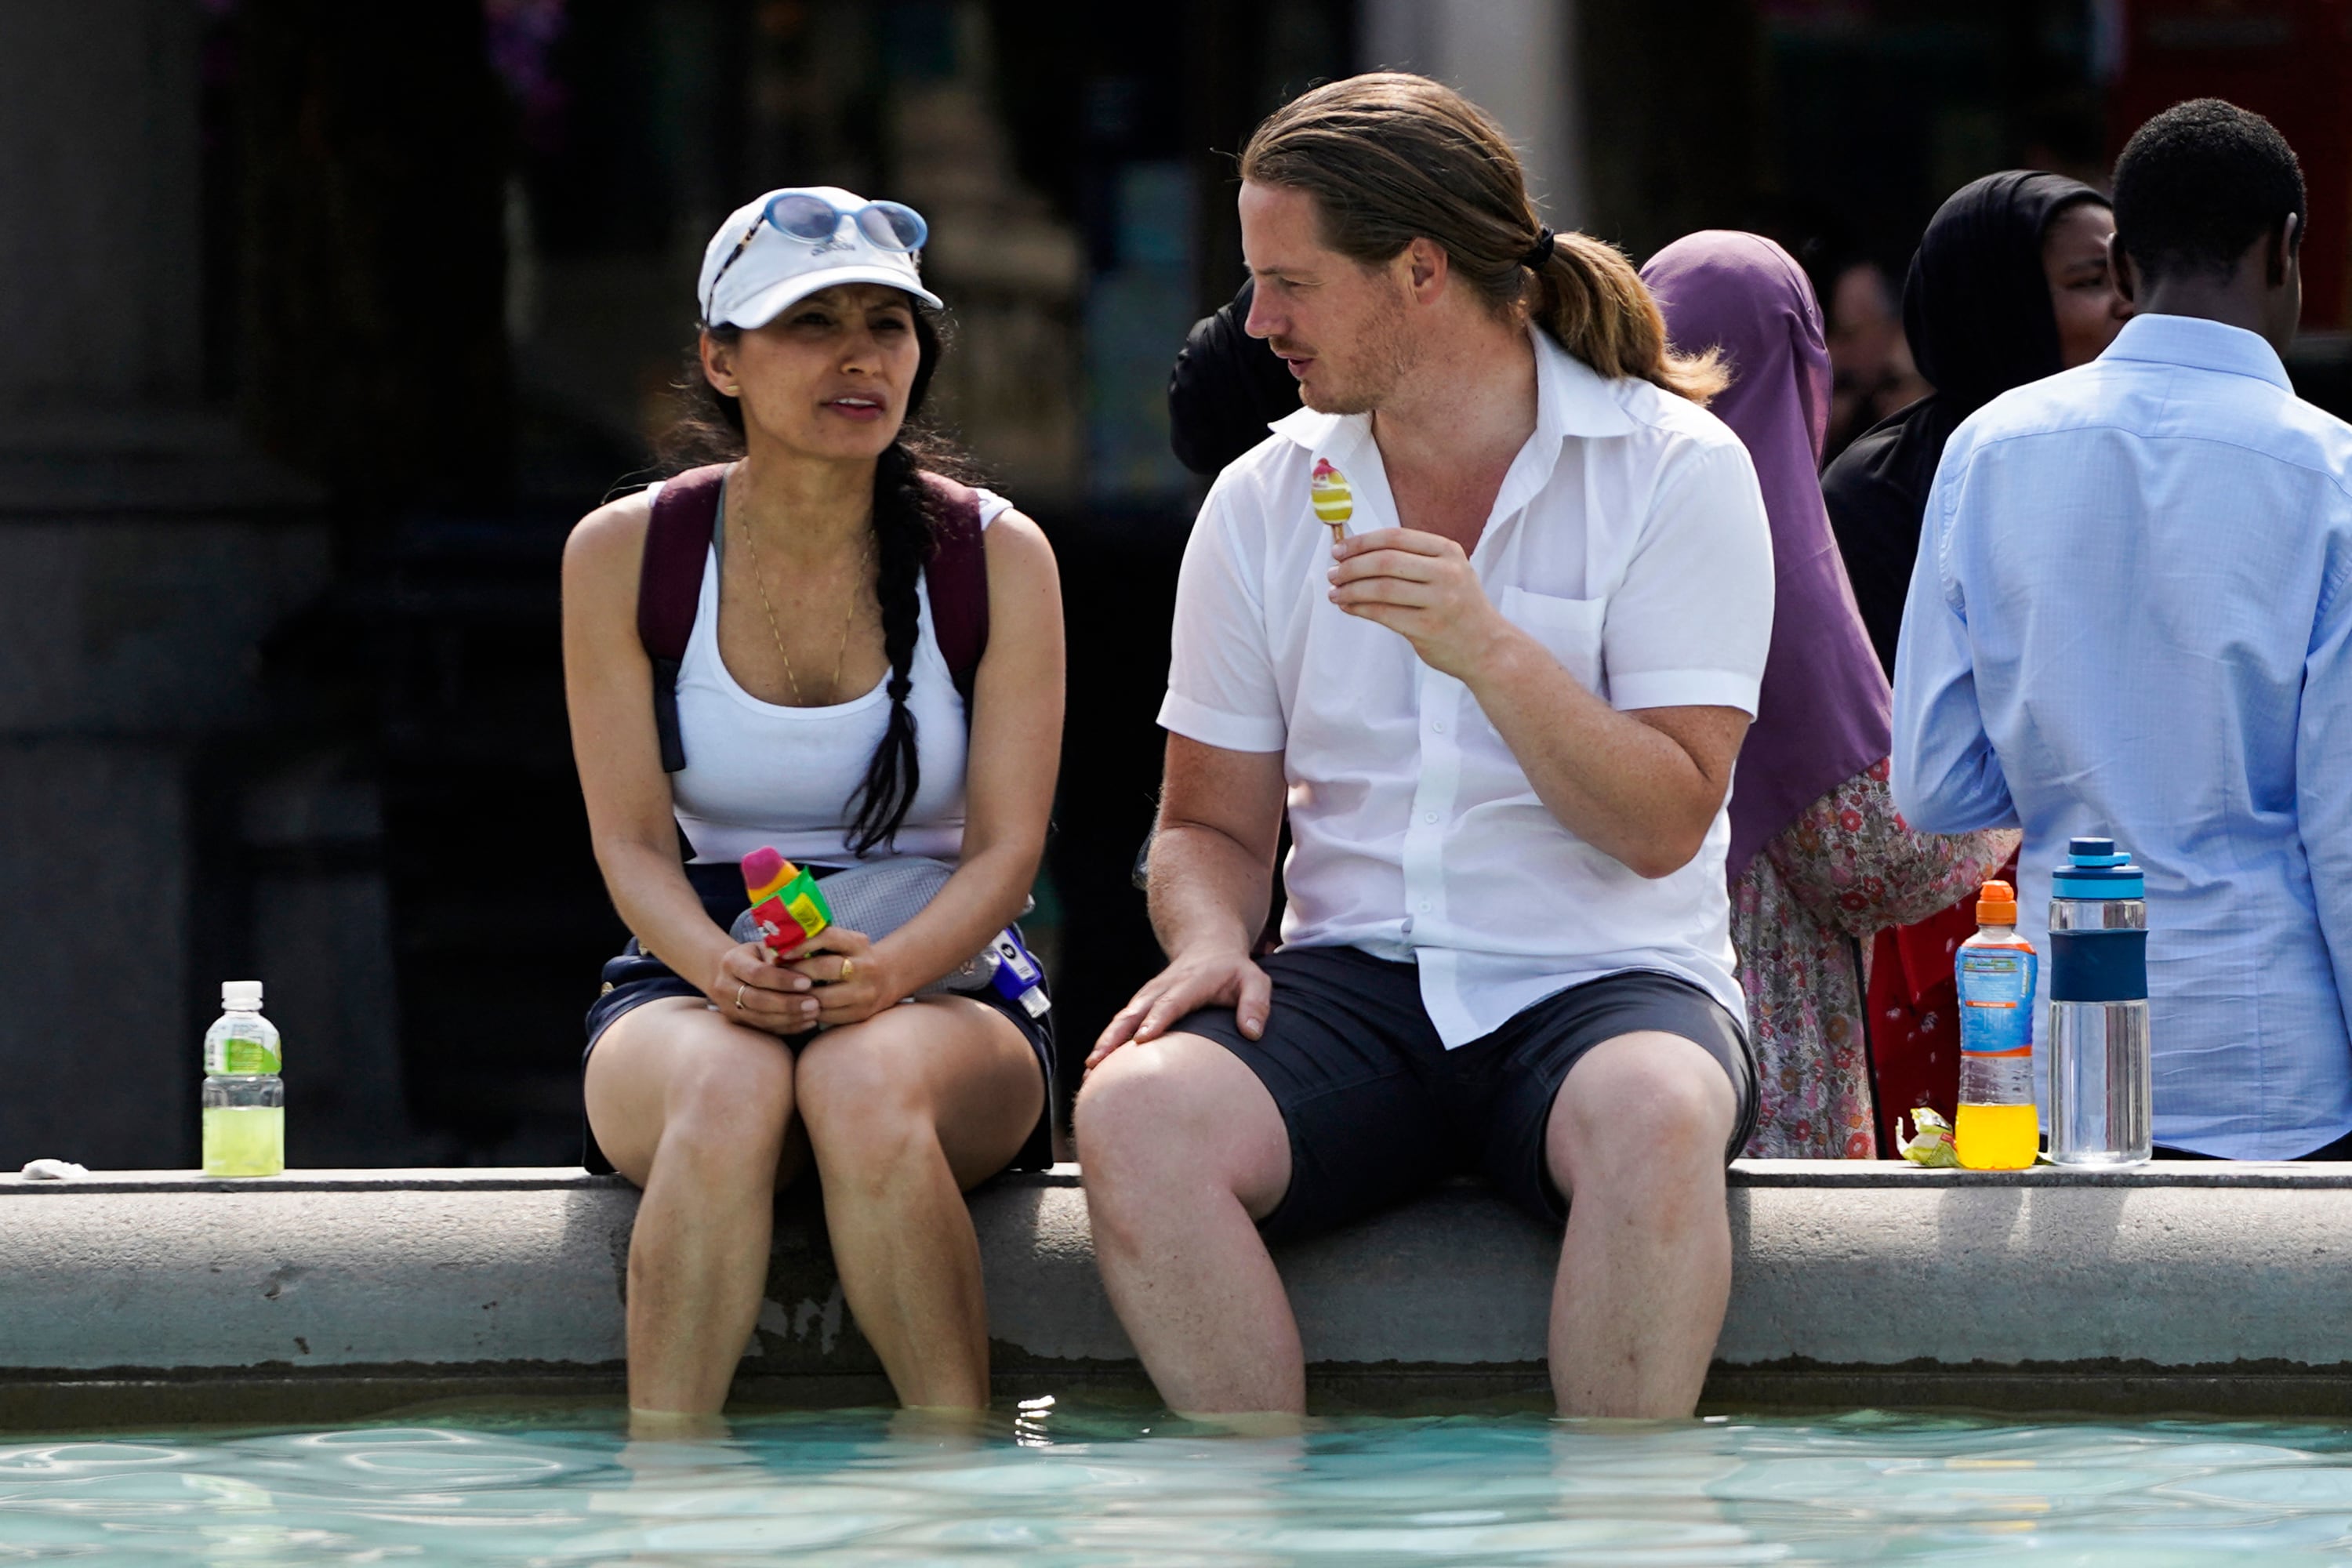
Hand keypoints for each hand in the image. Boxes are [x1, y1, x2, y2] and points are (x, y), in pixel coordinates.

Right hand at [709, 941, 820, 1035]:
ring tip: (814, 1013)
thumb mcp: (765, 947)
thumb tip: (800, 966)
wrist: (730, 973)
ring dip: (791, 1018)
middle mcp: (725, 987)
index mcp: (732, 962)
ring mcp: (729, 1008)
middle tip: (814, 1003)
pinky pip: (765, 1029)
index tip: (807, 982)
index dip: (782, 980)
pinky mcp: (739, 1023)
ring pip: (761, 1018)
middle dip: (788, 1003)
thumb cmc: (756, 956)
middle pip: (758, 1000)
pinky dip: (788, 1027)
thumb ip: (779, 955)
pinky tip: (808, 1023)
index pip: (757, 974)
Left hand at [775, 926, 891, 1027]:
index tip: (780, 953)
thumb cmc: (852, 957)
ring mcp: (865, 992)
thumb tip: (777, 945)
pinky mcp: (861, 1013)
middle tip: (776, 976)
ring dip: (799, 996)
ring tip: (784, 994)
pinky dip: (809, 1012)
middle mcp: (865, 966)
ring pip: (824, 997)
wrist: (888, 977)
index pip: (828, 937)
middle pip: (825, 968)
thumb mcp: (843, 943)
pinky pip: (828, 1016)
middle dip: (796, 973)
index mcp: (858, 943)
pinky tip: (798, 1007)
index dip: (802, 945)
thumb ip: (819, 941)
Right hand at [1088, 947, 1270, 1071]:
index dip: (1156, 1019)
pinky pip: (1120, 1023)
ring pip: (1121, 1019)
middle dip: (1115, 1037)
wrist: (1207, 946)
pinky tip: (1095, 1067)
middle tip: (1099, 1063)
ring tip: (1090, 1071)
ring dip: (1104, 1043)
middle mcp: (1163, 988)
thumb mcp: (1255, 980)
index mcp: (1191, 982)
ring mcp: (1148, 996)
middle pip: (1134, 1012)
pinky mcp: (1141, 1004)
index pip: (1171, 1002)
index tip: (1142, 1040)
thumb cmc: (1234, 971)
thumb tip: (1252, 1033)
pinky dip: (1106, 1043)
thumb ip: (1256, 1004)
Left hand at [1327, 528, 1510, 679]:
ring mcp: (1438, 602)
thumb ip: (1412, 559)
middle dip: (1351, 566)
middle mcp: (1446, 573)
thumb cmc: (1460, 607)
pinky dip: (1359, 608)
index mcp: (1448, 551)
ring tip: (1336, 592)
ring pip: (1381, 588)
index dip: (1362, 542)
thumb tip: (1358, 552)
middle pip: (1385, 561)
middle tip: (1333, 573)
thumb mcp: (1449, 571)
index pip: (1395, 537)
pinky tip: (1348, 606)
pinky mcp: (1427, 629)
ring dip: (1350, 589)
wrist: (1488, 647)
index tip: (1340, 549)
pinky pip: (1383, 614)